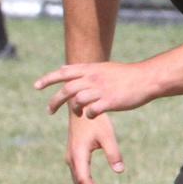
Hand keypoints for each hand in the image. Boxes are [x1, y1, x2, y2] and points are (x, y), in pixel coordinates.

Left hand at [35, 60, 157, 118]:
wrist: (146, 78)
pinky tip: (92, 115)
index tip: (36, 86)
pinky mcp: (110, 101)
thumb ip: (82, 70)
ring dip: (73, 109)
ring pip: (77, 100)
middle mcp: (93, 78)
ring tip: (77, 114)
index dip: (48, 79)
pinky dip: (88, 115)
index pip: (63, 73)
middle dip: (55, 101)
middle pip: (66, 89)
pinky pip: (92, 110)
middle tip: (49, 111)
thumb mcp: (101, 68)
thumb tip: (62, 68)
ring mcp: (101, 89)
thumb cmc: (124, 75)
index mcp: (90, 69)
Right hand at [65, 110, 124, 183]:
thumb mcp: (107, 135)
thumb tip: (120, 171)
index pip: (84, 180)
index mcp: (78, 154)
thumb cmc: (95, 120)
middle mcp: (71, 158)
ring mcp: (71, 157)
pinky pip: (80, 175)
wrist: (79, 106)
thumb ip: (113, 153)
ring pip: (79, 181)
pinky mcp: (74, 155)